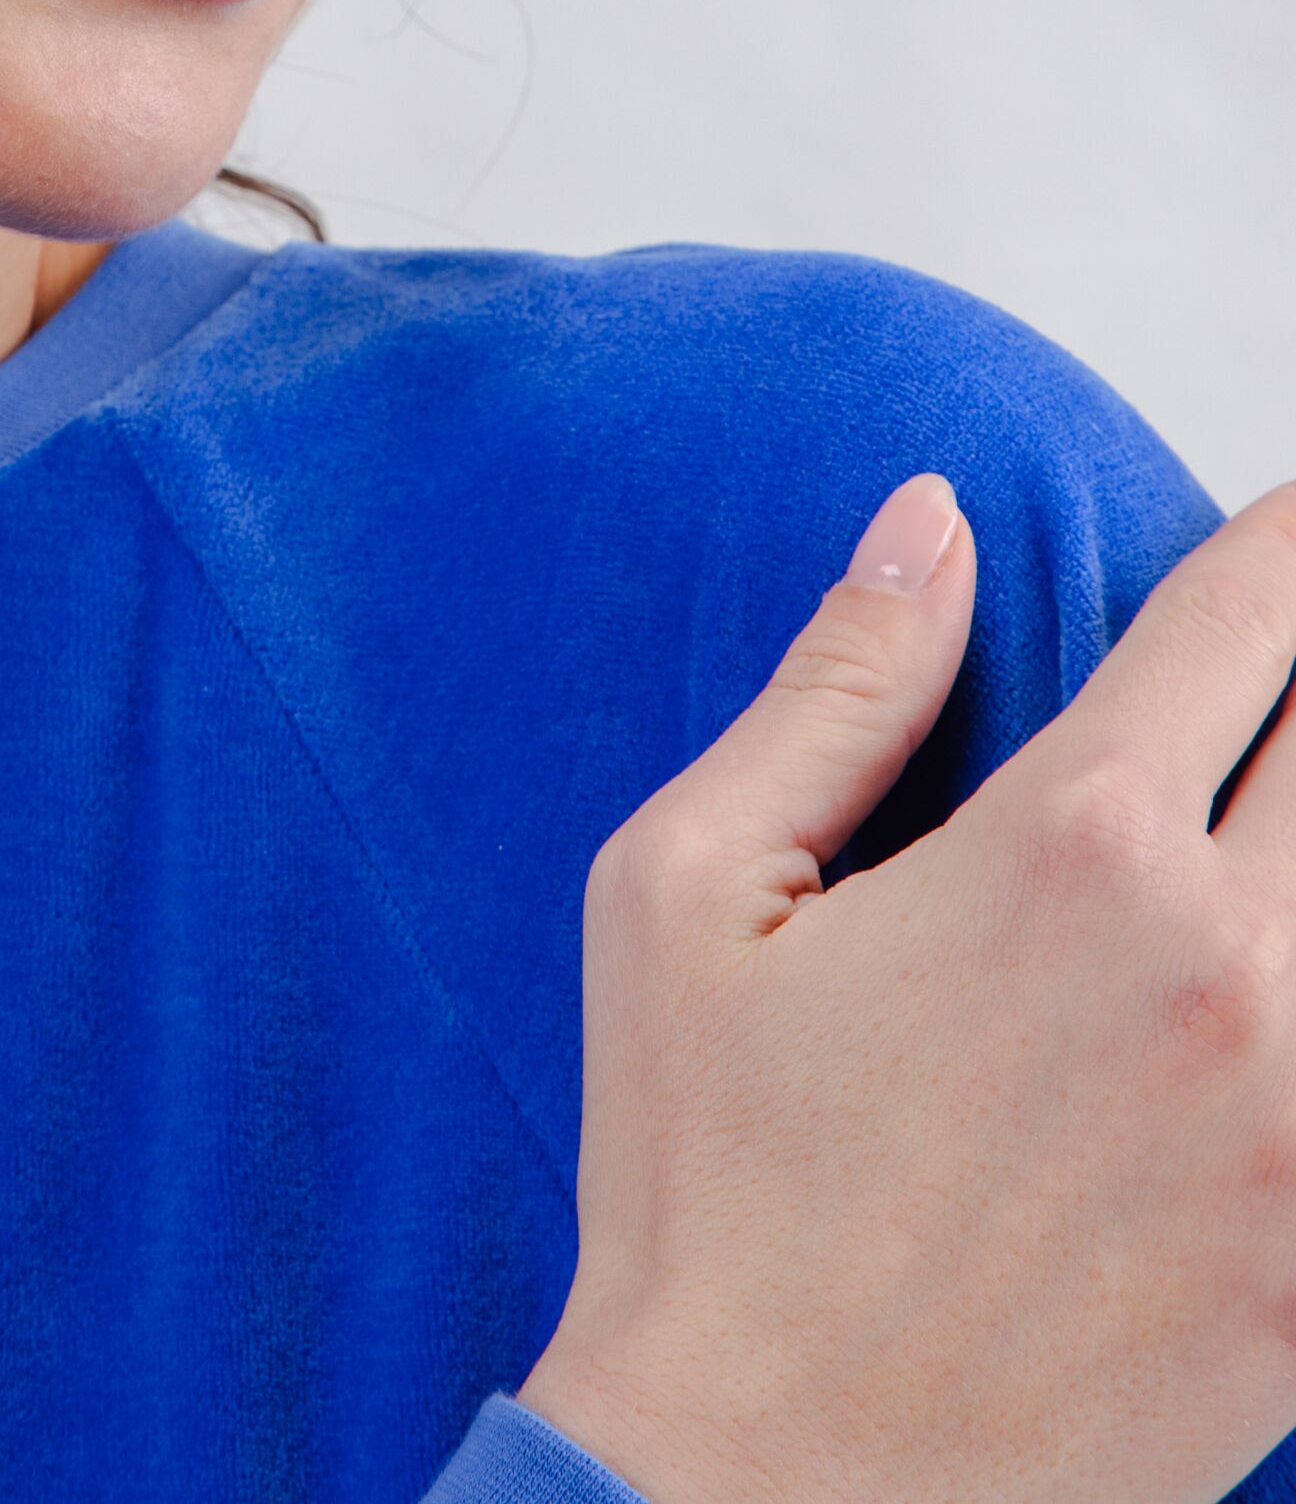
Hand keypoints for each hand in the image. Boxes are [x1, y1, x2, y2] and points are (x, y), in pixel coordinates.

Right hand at [518, 473, 1295, 1503]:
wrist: (767, 1495)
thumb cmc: (705, 1184)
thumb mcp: (689, 888)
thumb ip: (839, 684)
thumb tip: (929, 518)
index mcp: (1066, 853)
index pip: (1243, 616)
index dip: (1288, 536)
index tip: (1289, 517)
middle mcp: (1225, 967)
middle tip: (1292, 654)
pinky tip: (1287, 970)